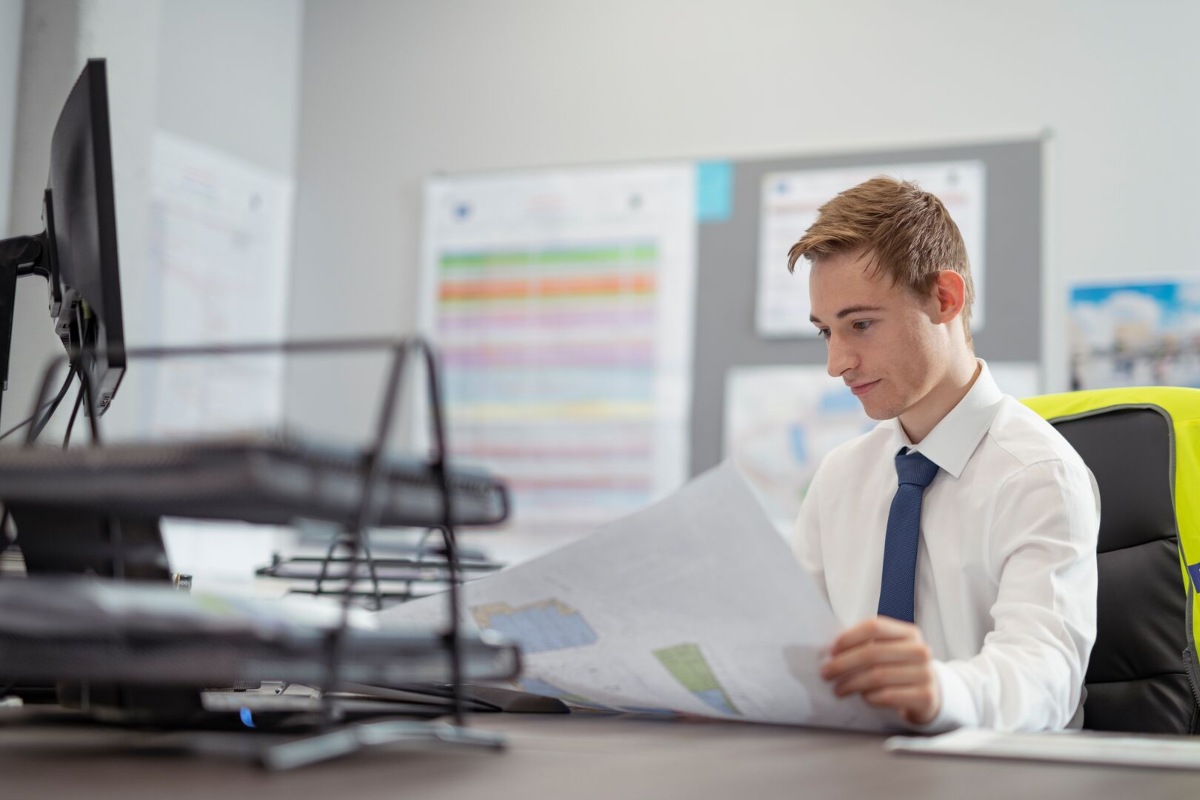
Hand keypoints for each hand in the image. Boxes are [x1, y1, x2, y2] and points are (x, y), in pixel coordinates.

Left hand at [820, 616, 939, 725]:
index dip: (849, 637)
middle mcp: (919, 650)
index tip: (831, 651)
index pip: (874, 627)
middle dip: (843, 664)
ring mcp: (925, 673)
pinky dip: (869, 697)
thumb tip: (828, 652)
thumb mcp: (889, 650)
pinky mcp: (925, 696)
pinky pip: (888, 696)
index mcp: (909, 632)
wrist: (929, 693)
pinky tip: (862, 697)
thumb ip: (865, 645)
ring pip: (877, 676)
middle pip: (872, 653)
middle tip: (826, 673)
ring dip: (851, 684)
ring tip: (838, 689)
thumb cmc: (899, 668)